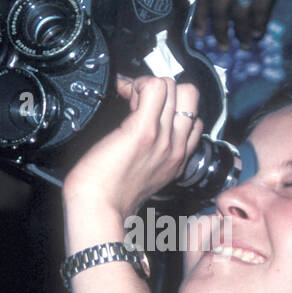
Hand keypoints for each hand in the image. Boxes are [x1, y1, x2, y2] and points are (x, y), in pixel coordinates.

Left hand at [61, 75, 201, 219]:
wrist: (98, 208)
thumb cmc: (110, 194)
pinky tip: (124, 95)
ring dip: (148, 85)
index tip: (147, 112)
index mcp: (177, 159)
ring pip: (172, 86)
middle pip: (190, 96)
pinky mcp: (143, 130)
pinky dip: (137, 84)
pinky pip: (153, 88)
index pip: (193, 119)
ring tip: (129, 98)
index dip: (171, 108)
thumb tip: (141, 130)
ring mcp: (163, 138)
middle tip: (138, 101)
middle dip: (165, 89)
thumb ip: (151, 154)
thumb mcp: (143, 175)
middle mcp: (175, 147)